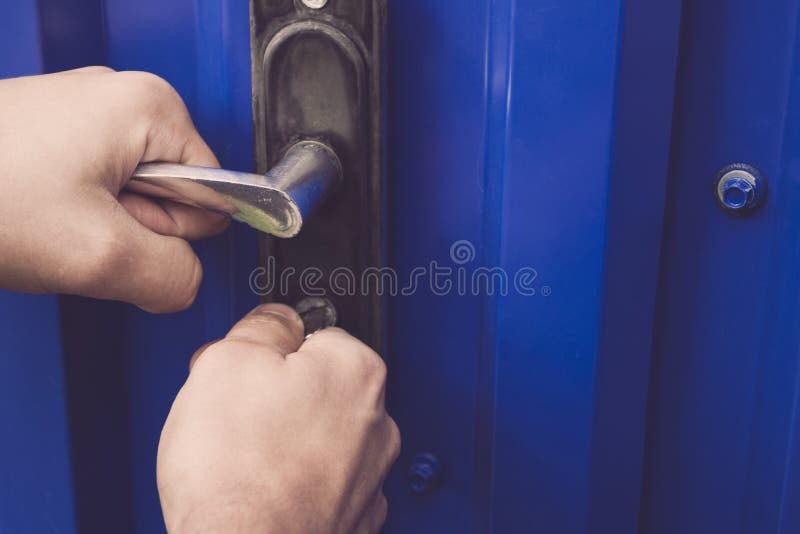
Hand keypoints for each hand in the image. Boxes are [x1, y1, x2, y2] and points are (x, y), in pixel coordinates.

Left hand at [0, 67, 227, 311]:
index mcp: (151, 108)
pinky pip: (93, 191)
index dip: (173, 230)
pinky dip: (70, 215)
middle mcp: (121, 99)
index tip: (125, 231)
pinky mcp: (55, 134)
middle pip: (173, 194)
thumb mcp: (101, 256)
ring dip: (98, 225)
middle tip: (79, 228)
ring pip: (130, 197)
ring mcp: (83, 114)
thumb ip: (174, 277)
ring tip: (51, 219)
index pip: (215, 193)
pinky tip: (38, 213)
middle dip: (132, 228)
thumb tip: (187, 282)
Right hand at [157, 304, 400, 532]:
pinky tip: (263, 488)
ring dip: (286, 440)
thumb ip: (262, 325)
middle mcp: (377, 421)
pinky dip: (297, 482)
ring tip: (244, 459)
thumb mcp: (227, 361)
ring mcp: (370, 473)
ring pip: (319, 436)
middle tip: (235, 415)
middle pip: (317, 386)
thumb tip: (275, 319)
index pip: (313, 334)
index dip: (267, 351)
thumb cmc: (236, 475)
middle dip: (277, 395)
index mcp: (355, 370)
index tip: (247, 370)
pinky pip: (322, 481)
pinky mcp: (354, 515)